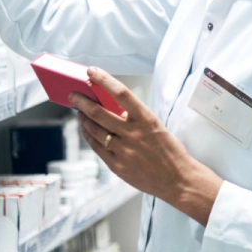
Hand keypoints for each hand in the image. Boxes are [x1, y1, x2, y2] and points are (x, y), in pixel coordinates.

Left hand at [72, 68, 223, 226]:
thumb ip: (136, 119)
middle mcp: (133, 133)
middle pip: (99, 113)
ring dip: (83, 119)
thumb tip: (115, 110)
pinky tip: (86, 130)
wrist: (178, 180)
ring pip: (94, 130)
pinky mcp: (117, 166)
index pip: (122, 93)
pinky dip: (89, 136)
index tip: (92, 71)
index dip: (104, 80)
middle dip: (82, 101)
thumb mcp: (157, 127)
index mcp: (147, 119)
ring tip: (79, 112)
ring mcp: (124, 151)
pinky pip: (97, 147)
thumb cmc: (170, 152)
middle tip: (74, 95)